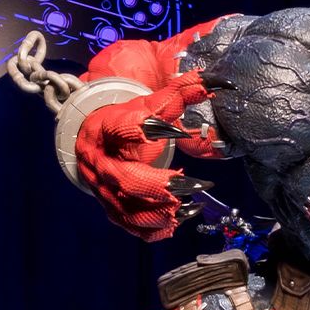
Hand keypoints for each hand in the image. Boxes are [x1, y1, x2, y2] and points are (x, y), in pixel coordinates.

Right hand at [75, 70, 213, 241]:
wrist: (96, 141)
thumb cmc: (125, 121)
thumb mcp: (148, 103)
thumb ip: (178, 92)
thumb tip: (213, 80)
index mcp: (103, 129)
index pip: (117, 128)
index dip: (141, 129)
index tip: (166, 129)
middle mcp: (99, 163)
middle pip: (123, 179)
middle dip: (155, 184)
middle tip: (187, 183)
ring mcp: (104, 190)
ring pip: (128, 209)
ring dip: (159, 212)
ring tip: (186, 206)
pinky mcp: (114, 210)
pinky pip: (133, 226)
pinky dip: (156, 229)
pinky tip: (177, 221)